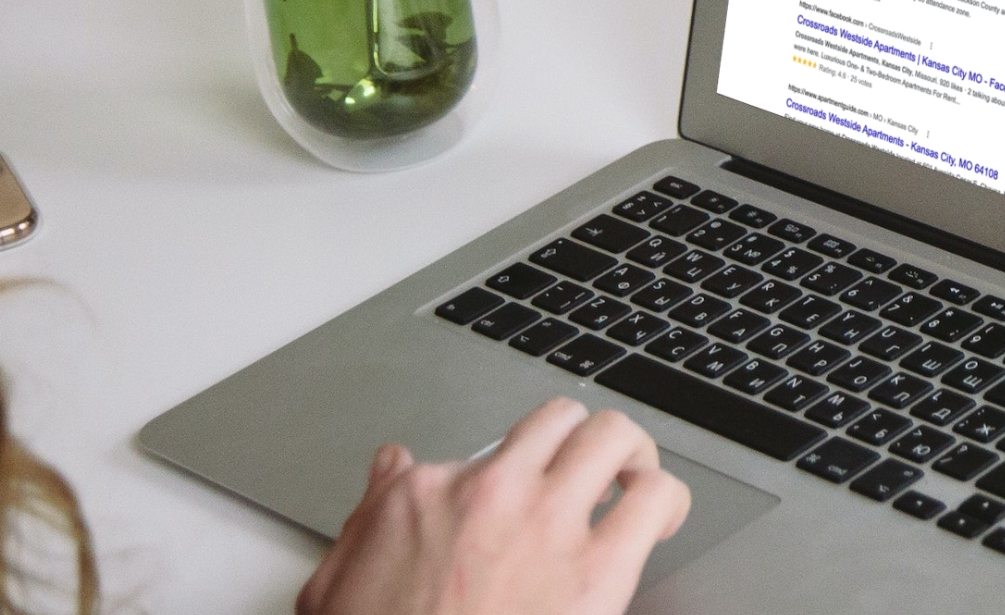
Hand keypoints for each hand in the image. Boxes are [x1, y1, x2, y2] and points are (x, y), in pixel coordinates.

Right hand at [298, 398, 691, 614]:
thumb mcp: (337, 584)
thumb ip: (365, 518)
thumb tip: (389, 467)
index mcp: (426, 494)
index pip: (479, 451)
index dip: (504, 476)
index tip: (511, 501)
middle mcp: (490, 492)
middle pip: (558, 419)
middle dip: (583, 439)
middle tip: (595, 470)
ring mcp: (546, 523)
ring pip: (612, 437)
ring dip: (631, 456)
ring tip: (635, 483)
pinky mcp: (599, 569)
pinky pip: (654, 499)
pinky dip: (667, 500)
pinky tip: (659, 522)